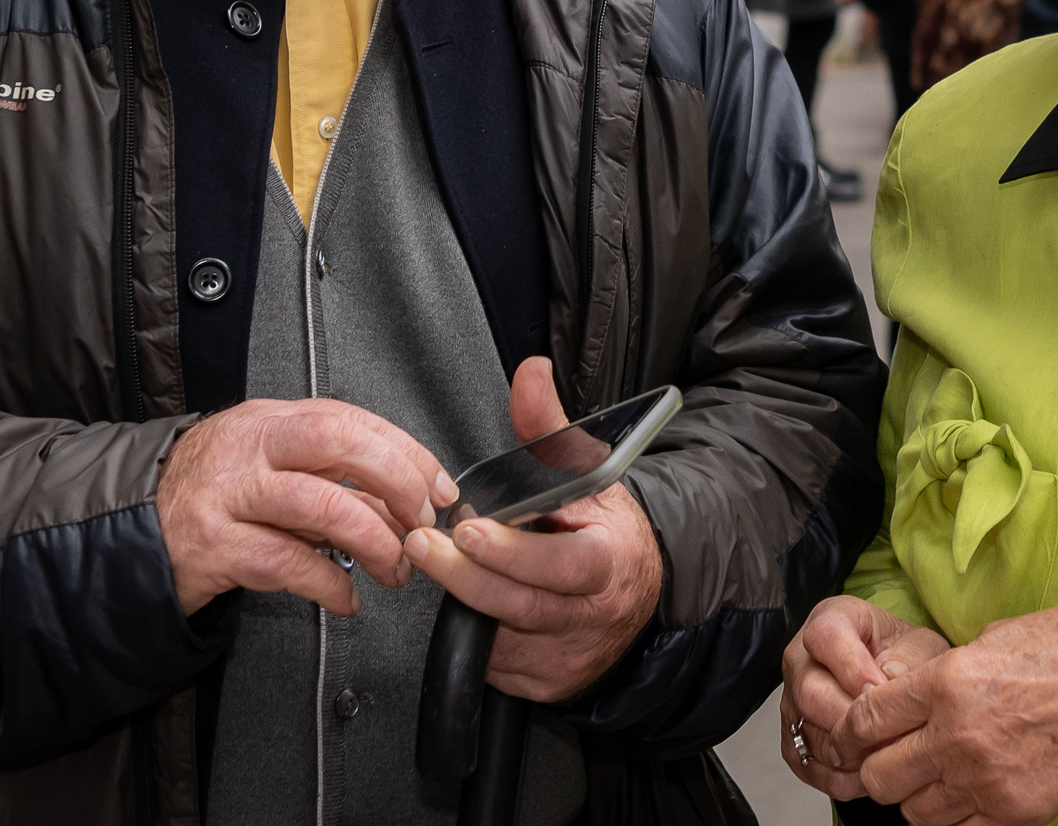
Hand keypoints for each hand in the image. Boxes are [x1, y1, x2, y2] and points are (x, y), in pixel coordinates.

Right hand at [156, 398, 456, 616]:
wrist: (130, 533)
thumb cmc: (208, 499)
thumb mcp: (267, 469)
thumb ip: (328, 478)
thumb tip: (401, 501)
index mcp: (267, 421)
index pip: (350, 419)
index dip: (404, 452)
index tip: (437, 486)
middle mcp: (247, 448)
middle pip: (340, 444)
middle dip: (397, 483)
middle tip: (420, 523)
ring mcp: (227, 495)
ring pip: (322, 505)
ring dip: (375, 542)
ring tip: (395, 568)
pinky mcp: (212, 546)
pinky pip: (287, 564)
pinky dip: (330, 585)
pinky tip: (346, 598)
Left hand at [404, 358, 662, 699]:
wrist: (638, 592)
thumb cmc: (606, 531)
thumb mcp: (587, 474)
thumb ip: (549, 426)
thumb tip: (530, 374)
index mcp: (609, 561)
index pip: (564, 566)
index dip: (514, 553)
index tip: (469, 531)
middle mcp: (592, 615)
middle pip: (520, 604)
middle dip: (463, 576)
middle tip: (420, 544)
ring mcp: (569, 655)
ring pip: (502, 639)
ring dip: (464, 603)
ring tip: (437, 565)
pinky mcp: (547, 683)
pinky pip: (497, 666)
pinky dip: (475, 636)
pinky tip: (470, 602)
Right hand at [780, 596, 950, 800]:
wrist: (895, 675)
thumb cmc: (906, 656)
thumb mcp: (920, 645)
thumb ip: (909, 658)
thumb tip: (889, 680)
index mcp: (831, 620)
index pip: (825, 637)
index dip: (853, 668)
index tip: (882, 690)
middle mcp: (801, 657)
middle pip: (811, 693)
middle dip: (855, 722)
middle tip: (891, 733)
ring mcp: (792, 698)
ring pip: (809, 734)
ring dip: (852, 754)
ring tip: (888, 755)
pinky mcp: (793, 735)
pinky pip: (807, 764)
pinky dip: (840, 778)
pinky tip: (869, 773)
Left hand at [842, 602, 1057, 824]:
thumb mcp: (993, 637)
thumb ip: (946, 672)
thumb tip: (918, 691)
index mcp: (945, 682)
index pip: (865, 719)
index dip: (850, 730)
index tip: (852, 734)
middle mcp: (956, 737)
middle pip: (879, 776)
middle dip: (877, 767)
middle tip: (893, 757)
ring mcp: (985, 781)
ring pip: (914, 813)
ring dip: (916, 797)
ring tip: (934, 778)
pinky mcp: (1016, 813)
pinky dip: (955, 820)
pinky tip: (967, 798)